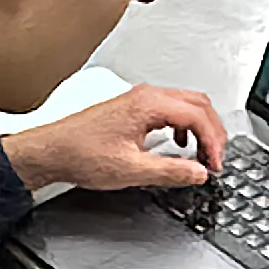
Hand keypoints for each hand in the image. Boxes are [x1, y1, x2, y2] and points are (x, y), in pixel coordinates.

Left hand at [4, 83, 226, 196]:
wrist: (51, 151)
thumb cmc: (81, 154)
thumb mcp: (131, 170)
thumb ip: (171, 171)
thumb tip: (199, 172)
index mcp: (149, 104)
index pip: (198, 116)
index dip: (214, 142)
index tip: (216, 164)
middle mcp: (146, 96)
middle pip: (198, 104)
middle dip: (213, 132)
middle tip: (217, 158)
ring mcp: (140, 100)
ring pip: (186, 105)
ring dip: (200, 128)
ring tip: (202, 154)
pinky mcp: (133, 108)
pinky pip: (171, 110)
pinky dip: (184, 126)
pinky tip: (178, 145)